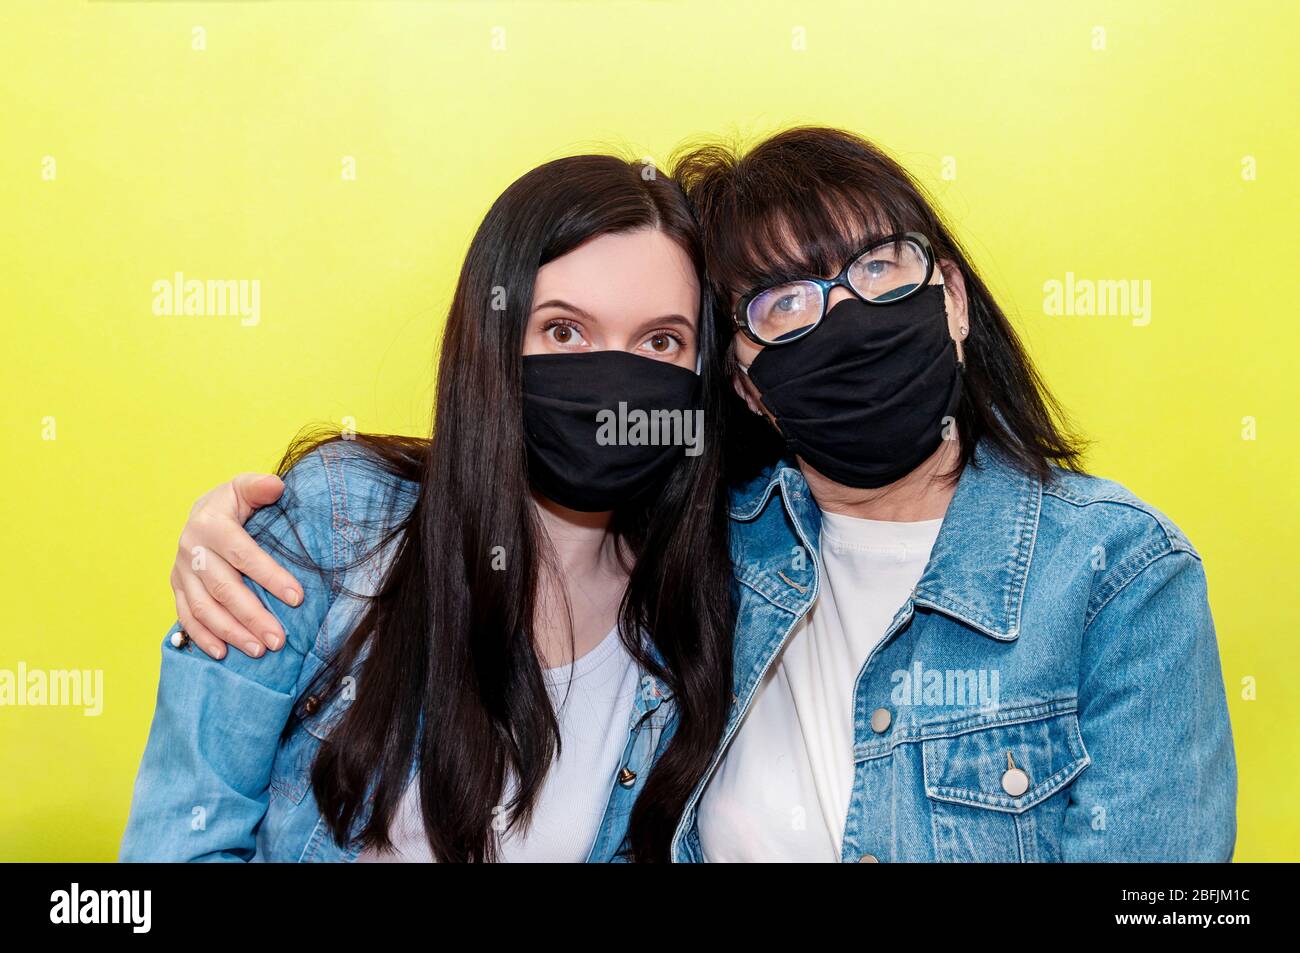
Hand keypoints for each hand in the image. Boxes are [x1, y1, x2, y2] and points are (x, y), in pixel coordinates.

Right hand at [170, 473, 303, 658]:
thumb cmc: (233, 503)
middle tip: (279, 640)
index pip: (243, 554)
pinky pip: (186, 617)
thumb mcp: (244, 488)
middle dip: (252, 616)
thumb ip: (260, 487)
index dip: (270, 576)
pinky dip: (203, 637)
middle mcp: (191, 549)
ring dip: (230, 633)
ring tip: (259, 651)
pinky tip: (222, 654)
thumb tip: (276, 486)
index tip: (297, 598)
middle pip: (224, 588)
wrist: (200, 512)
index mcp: (210, 523)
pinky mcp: (177, 587)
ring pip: (204, 608)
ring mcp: (181, 571)